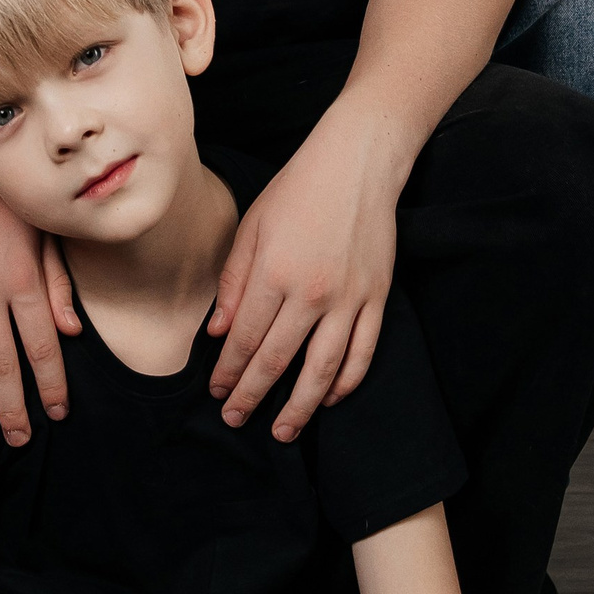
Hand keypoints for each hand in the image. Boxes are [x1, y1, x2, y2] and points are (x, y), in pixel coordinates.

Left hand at [207, 106, 403, 437]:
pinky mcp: (377, 298)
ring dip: (300, 406)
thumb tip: (218, 332)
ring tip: (283, 431)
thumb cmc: (298, 189)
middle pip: (278, 360)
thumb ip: (234, 282)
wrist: (358, 163)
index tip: (216, 392)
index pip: (245, 338)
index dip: (228, 371)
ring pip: (323, 369)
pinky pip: (363, 353)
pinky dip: (346, 382)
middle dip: (253, 395)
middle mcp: (312, 293)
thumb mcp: (252, 226)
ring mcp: (350, 299)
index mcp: (274, 273)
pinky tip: (329, 398)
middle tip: (236, 419)